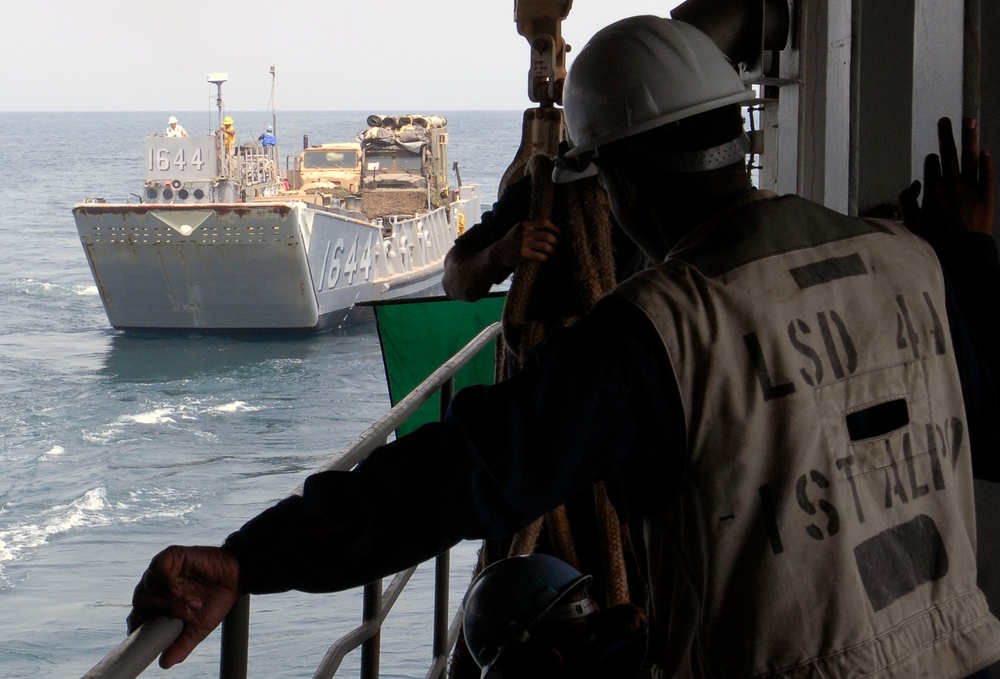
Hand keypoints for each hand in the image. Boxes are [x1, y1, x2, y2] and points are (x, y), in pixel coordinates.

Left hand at [127, 545, 240, 668]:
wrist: (236, 578)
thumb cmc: (215, 602)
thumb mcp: (198, 629)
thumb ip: (181, 644)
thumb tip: (164, 664)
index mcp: (158, 604)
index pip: (136, 615)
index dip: (137, 625)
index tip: (145, 636)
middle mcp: (155, 587)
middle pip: (141, 603)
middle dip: (162, 612)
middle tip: (186, 616)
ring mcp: (161, 571)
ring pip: (148, 587)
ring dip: (169, 601)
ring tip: (191, 604)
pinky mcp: (171, 556)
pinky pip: (158, 568)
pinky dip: (166, 582)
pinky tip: (179, 591)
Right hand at [491, 219, 560, 268]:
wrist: (499, 252)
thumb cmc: (512, 240)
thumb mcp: (519, 229)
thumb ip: (531, 226)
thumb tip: (550, 227)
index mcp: (525, 224)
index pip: (544, 223)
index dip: (554, 228)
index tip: (559, 233)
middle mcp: (524, 232)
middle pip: (547, 235)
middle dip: (555, 241)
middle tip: (556, 245)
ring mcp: (523, 243)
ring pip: (545, 246)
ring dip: (551, 250)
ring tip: (552, 252)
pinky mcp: (523, 254)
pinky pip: (540, 256)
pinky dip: (545, 257)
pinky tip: (544, 258)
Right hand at [900, 117, 993, 237]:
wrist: (960, 254)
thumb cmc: (933, 240)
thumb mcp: (912, 222)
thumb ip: (907, 200)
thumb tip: (914, 183)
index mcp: (932, 190)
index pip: (932, 164)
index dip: (932, 160)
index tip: (933, 159)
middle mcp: (951, 184)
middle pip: (949, 154)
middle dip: (946, 135)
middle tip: (946, 120)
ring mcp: (970, 188)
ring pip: (969, 157)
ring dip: (969, 138)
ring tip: (969, 121)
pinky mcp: (986, 195)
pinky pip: (987, 174)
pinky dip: (986, 162)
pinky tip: (985, 151)